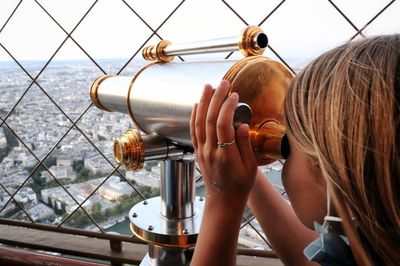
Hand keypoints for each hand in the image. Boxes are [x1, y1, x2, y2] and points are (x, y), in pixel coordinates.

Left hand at [190, 80, 257, 198]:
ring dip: (203, 103)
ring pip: (199, 123)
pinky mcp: (197, 152)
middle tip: (223, 83)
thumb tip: (242, 125)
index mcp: (225, 155)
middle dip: (215, 99)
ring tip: (208, 87)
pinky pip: (193, 131)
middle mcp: (210, 151)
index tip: (235, 95)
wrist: (223, 200)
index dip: (228, 108)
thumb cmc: (240, 185)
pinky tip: (197, 105)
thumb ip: (245, 145)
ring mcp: (201, 151)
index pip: (223, 125)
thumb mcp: (250, 167)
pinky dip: (194, 116)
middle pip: (209, 120)